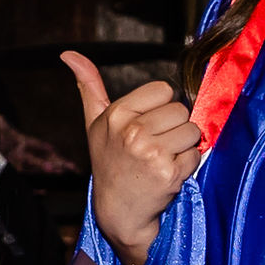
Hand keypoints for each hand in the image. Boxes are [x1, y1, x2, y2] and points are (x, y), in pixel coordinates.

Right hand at [65, 52, 200, 264]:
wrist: (118, 210)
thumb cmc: (109, 163)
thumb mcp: (95, 124)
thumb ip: (89, 87)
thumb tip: (69, 54)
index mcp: (117, 114)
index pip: (163, 90)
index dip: (161, 108)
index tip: (147, 125)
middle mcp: (132, 132)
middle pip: (180, 110)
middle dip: (173, 128)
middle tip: (155, 147)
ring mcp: (151, 153)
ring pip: (192, 131)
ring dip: (182, 147)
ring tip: (161, 159)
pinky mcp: (169, 173)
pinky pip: (195, 155)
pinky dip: (186, 166)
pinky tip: (167, 174)